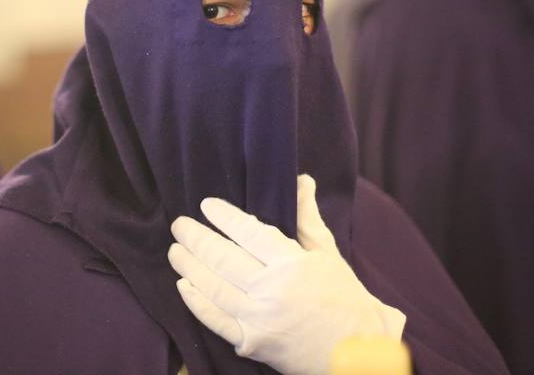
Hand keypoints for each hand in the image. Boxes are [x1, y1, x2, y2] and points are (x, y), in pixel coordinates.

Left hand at [168, 174, 405, 374]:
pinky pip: (215, 321)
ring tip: (175, 251)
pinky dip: (196, 303)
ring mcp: (259, 319)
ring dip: (189, 266)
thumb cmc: (344, 297)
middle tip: (179, 225)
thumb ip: (307, 217)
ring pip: (213, 287)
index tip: (206, 205)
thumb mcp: (328, 253)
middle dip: (195, 239)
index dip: (224, 217)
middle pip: (223, 258)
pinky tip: (183, 286)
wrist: (358, 351)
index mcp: (292, 263)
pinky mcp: (252, 343)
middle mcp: (271, 290)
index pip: (249, 232)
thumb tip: (302, 180)